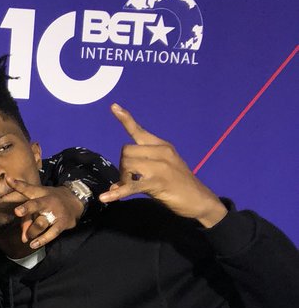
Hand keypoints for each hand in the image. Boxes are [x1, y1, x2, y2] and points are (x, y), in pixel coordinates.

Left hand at [8, 178, 83, 249]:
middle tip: (17, 212)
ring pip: (40, 223)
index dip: (18, 185)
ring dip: (31, 231)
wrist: (75, 201)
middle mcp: (47, 201)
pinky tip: (33, 244)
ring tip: (27, 237)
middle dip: (27, 208)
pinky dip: (42, 240)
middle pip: (36, 204)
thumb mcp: (40, 202)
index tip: (9, 180)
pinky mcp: (62, 223)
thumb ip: (28, 218)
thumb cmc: (51, 202)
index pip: (27, 188)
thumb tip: (23, 238)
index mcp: (39, 193)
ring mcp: (55, 213)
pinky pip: (51, 233)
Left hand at [98, 104, 226, 228]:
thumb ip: (137, 174)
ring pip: (127, 164)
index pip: (139, 131)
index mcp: (162, 146)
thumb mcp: (159, 173)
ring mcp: (160, 167)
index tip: (114, 107)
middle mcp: (161, 152)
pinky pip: (131, 186)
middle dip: (122, 166)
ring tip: (130, 187)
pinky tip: (106, 198)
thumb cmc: (179, 186)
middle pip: (126, 150)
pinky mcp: (158, 182)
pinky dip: (118, 194)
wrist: (199, 200)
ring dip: (123, 178)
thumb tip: (114, 187)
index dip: (125, 119)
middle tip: (128, 178)